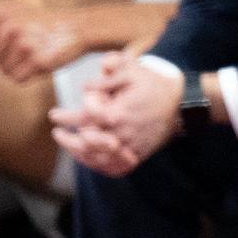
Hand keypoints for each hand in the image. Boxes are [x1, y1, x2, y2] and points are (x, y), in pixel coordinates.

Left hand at [0, 3, 82, 82]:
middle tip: (23, 47)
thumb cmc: (46, 24)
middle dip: (3, 58)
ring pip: (3, 72)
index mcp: (3, 12)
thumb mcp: (17, 12)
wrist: (80, 28)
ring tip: (34, 53)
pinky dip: (28, 75)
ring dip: (17, 67)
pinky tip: (40, 61)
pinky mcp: (38, 61)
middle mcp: (11, 26)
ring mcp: (24, 44)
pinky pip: (18, 79)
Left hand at [48, 53, 181, 176]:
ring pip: (96, 158)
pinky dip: (98, 166)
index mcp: (116, 114)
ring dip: (79, 153)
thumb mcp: (133, 70)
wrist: (183, 105)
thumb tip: (86, 87)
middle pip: (85, 142)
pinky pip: (113, 167)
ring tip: (69, 145)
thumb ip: (108, 75)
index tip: (54, 115)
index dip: (66, 116)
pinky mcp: (137, 156)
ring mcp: (129, 148)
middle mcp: (120, 135)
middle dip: (67, 138)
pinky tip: (89, 159)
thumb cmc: (156, 85)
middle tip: (57, 132)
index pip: (82, 118)